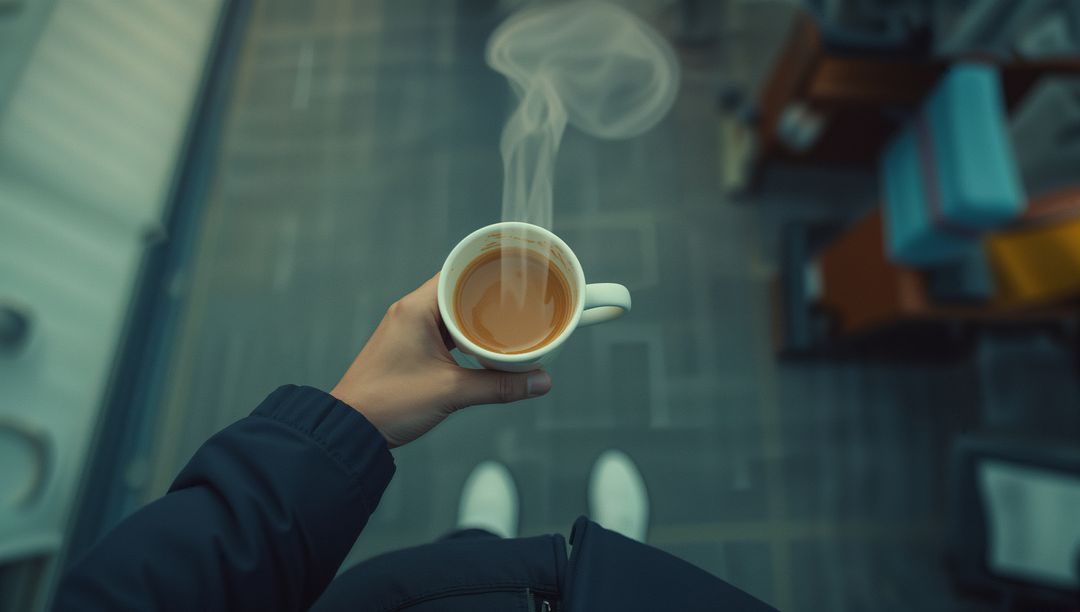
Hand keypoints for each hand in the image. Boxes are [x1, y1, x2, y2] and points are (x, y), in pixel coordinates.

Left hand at [330, 274, 551, 447]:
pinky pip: (442, 331)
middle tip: (520, 299)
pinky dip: (463, 335)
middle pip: (456, 291)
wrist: (351, 429)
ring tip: (508, 322)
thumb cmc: (390, 403)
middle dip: (487, 296)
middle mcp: (409, 312)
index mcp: (416, 309)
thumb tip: (541, 382)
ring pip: (449, 313)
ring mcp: (406, 330)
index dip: (487, 270)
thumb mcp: (452, 392)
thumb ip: (499, 386)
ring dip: (475, 318)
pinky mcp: (407, 348)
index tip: (514, 271)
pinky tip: (483, 345)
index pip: (457, 273)